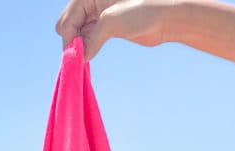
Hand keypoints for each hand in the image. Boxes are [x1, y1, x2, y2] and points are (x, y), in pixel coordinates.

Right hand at [54, 0, 177, 61]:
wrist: (165, 16)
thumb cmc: (142, 9)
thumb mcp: (112, 21)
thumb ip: (92, 38)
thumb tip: (80, 57)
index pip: (69, 18)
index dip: (69, 38)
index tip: (74, 57)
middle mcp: (90, 2)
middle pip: (69, 25)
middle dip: (72, 41)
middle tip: (80, 57)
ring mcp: (97, 15)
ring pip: (77, 33)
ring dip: (79, 47)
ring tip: (83, 60)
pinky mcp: (105, 27)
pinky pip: (87, 39)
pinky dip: (86, 48)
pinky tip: (88, 58)